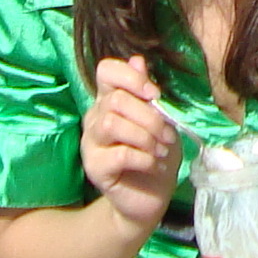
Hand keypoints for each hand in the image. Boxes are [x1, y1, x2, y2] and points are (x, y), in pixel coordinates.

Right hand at [82, 56, 181, 230]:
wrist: (151, 197)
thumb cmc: (156, 153)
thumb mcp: (161, 120)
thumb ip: (147, 94)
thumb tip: (138, 60)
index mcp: (110, 99)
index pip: (106, 71)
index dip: (131, 77)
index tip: (154, 95)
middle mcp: (95, 117)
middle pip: (116, 100)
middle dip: (149, 116)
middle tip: (167, 135)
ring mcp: (91, 143)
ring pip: (112, 124)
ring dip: (145, 136)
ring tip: (160, 150)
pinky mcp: (94, 167)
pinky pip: (120, 154)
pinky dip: (144, 158)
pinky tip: (155, 165)